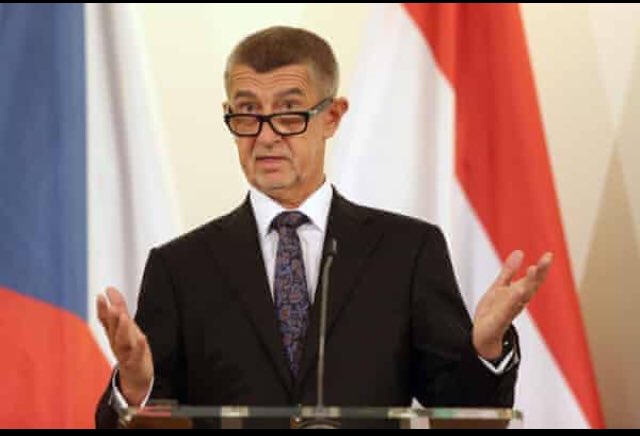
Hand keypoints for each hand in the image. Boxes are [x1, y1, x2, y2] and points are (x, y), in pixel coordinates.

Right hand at [97, 287, 153, 405]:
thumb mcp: (123, 328)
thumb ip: (118, 308)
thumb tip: (109, 289)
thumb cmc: (129, 349)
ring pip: (122, 341)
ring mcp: (125, 354)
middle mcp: (116, 343)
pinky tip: (141, 338)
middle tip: (112, 306)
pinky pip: (136, 355)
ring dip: (122, 329)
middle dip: (111, 318)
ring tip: (124, 317)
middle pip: (113, 329)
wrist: (134, 379)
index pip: (105, 320)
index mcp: (113, 334)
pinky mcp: (135, 364)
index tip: (101, 295)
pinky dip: (138, 347)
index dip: (102, 308)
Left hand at [472, 250, 552, 359]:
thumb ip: (509, 271)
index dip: (541, 268)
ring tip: (533, 270)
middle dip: (539, 274)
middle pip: (530, 287)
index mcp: (518, 294)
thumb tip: (519, 252)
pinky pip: (505, 311)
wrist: (482, 336)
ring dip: (527, 285)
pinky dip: (511, 302)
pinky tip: (516, 292)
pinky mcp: (498, 321)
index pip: (532, 280)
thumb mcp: (500, 287)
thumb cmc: (493, 312)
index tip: (549, 255)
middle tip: (547, 259)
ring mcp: (508, 311)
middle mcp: (517, 303)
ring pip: (520, 298)